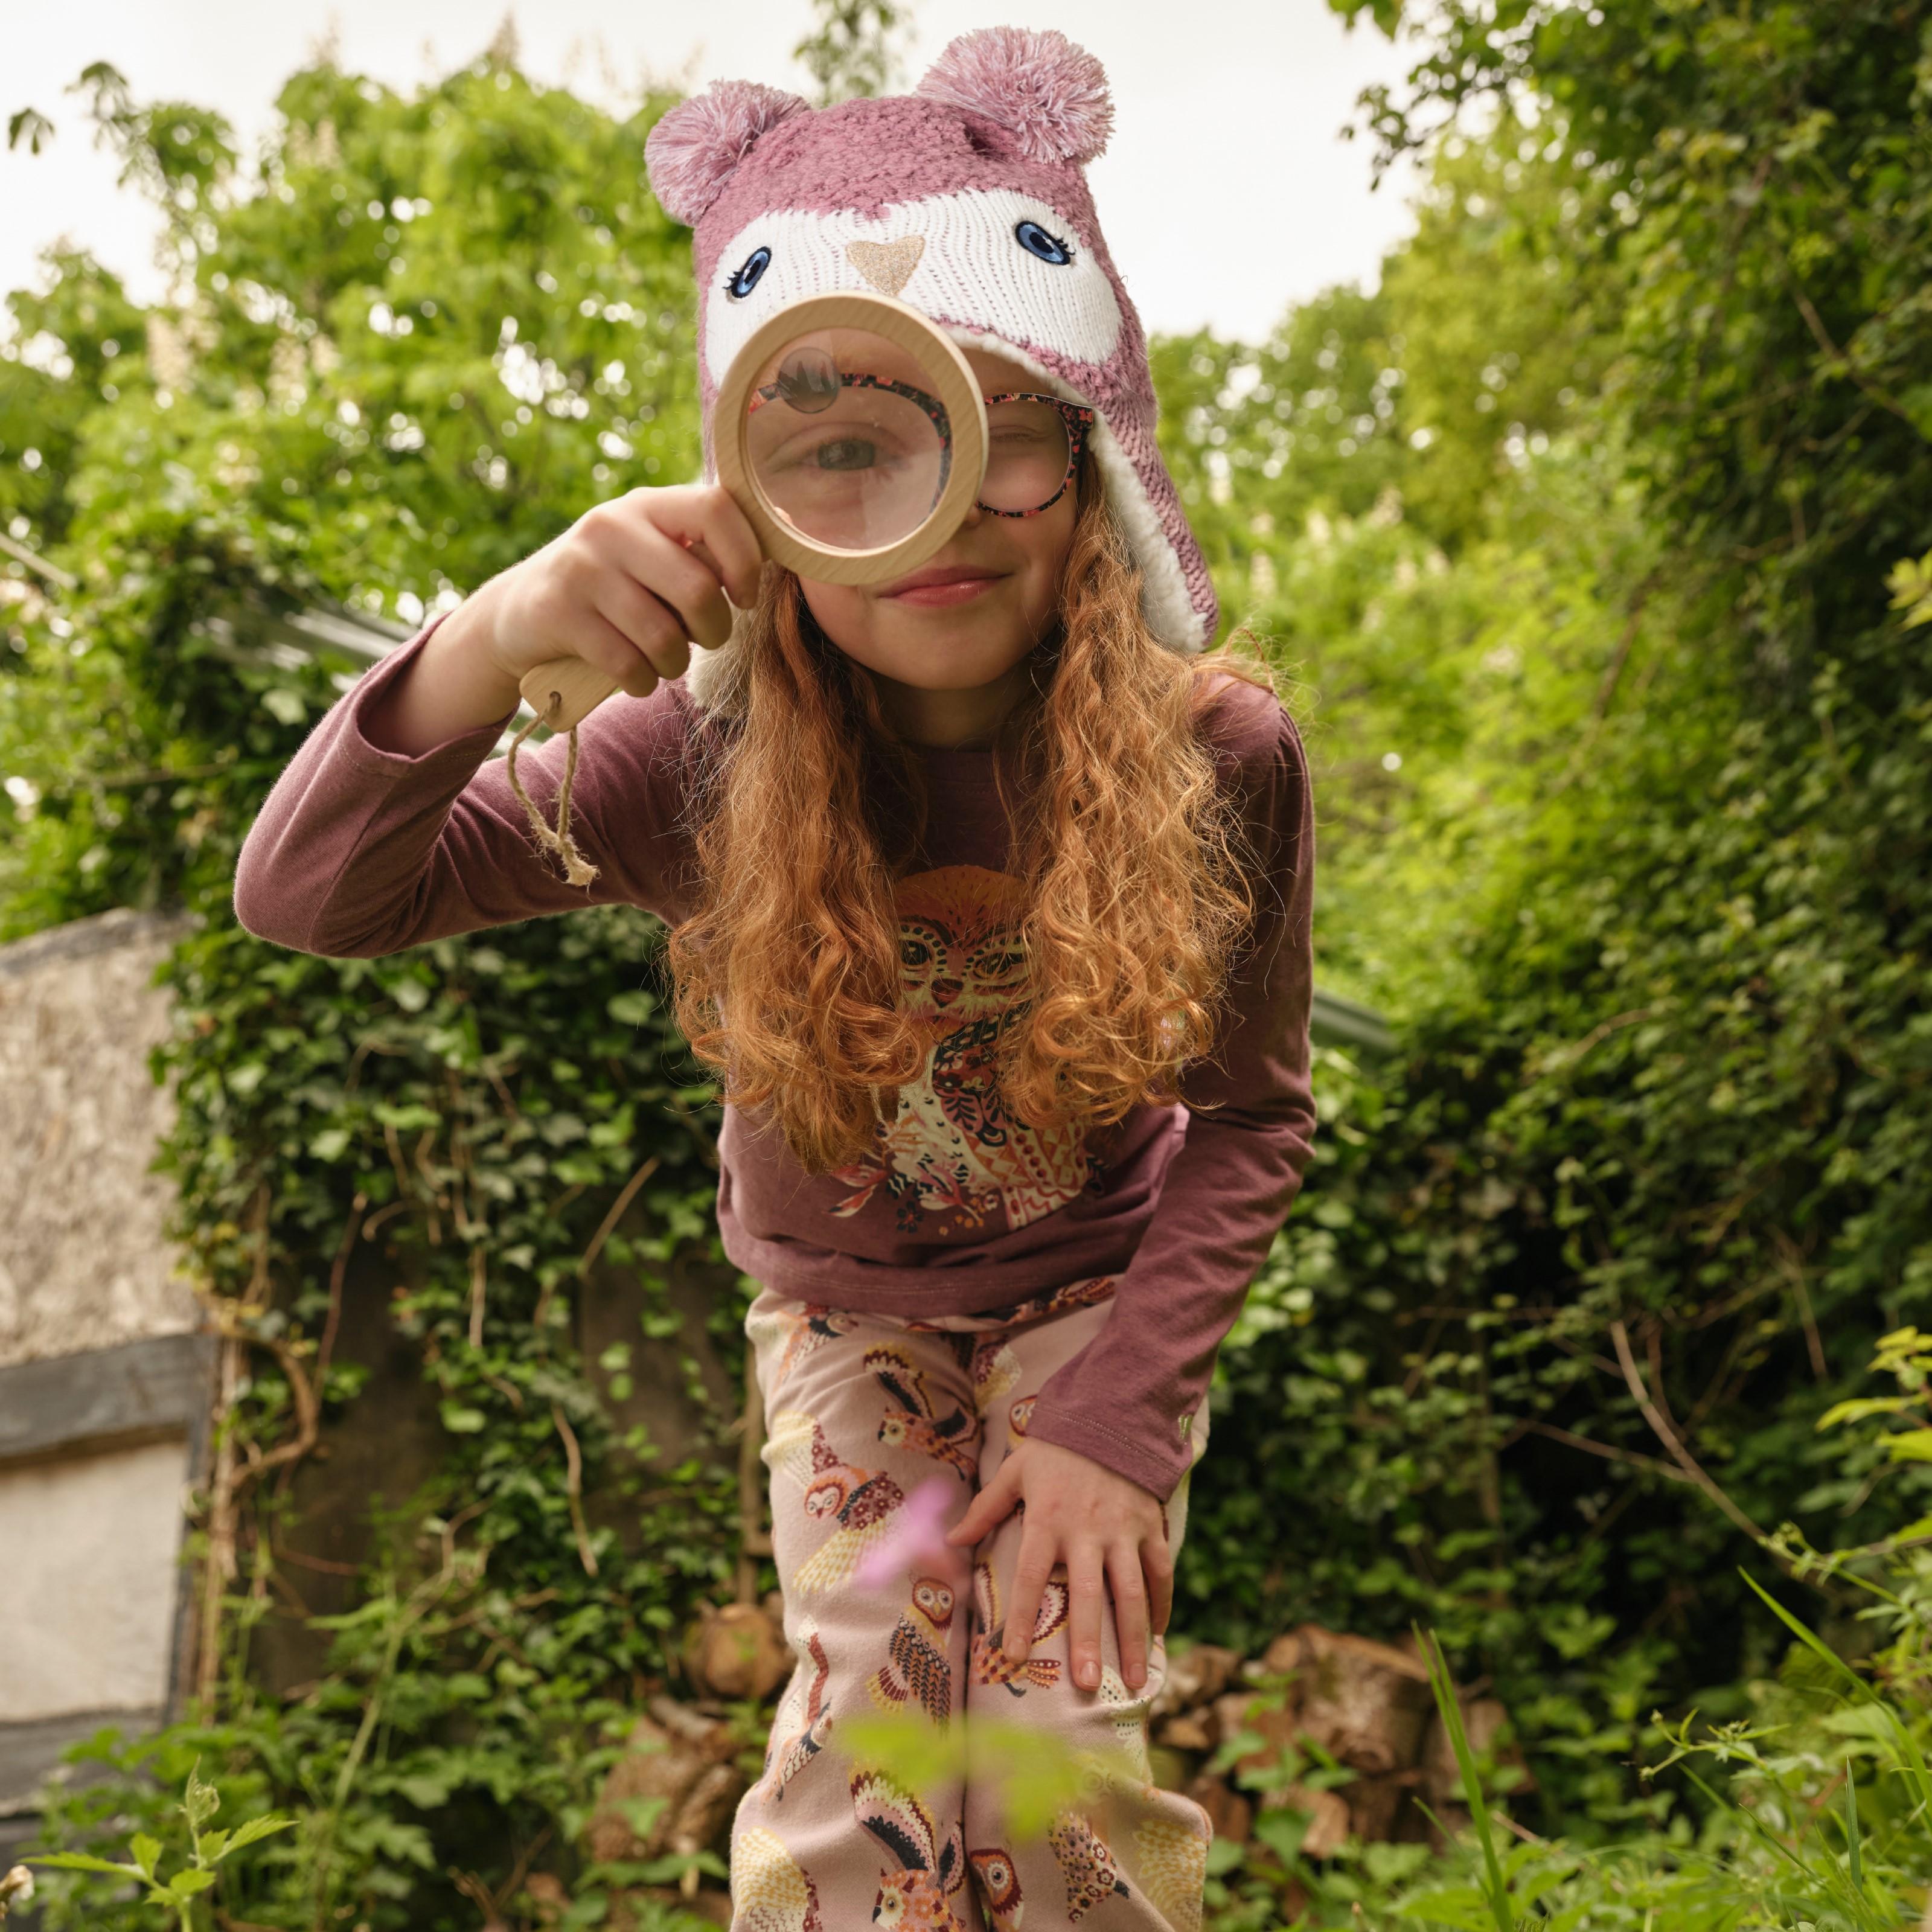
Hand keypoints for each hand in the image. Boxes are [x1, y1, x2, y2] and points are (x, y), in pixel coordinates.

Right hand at [470, 481, 764, 698]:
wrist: (519, 614)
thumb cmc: (614, 591)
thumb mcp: (654, 556)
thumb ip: (706, 550)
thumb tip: (785, 533)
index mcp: (650, 504)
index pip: (718, 509)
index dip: (745, 559)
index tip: (743, 597)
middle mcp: (613, 525)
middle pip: (698, 588)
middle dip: (714, 630)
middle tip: (704, 640)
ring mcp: (582, 567)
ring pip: (663, 634)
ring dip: (675, 663)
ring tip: (664, 660)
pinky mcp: (558, 612)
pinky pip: (627, 663)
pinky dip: (642, 682)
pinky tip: (636, 676)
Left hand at [947, 1437, 1172, 1693]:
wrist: (1110, 1415)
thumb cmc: (1055, 1449)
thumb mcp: (1015, 1472)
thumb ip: (986, 1509)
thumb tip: (950, 1539)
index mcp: (1047, 1520)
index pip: (1030, 1577)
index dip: (1020, 1617)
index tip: (1012, 1656)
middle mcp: (1087, 1531)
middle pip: (1088, 1595)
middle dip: (1089, 1643)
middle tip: (1088, 1687)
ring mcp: (1123, 1531)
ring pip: (1132, 1592)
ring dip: (1133, 1638)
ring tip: (1134, 1681)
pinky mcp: (1150, 1526)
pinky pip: (1160, 1571)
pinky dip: (1161, 1604)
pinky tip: (1156, 1635)